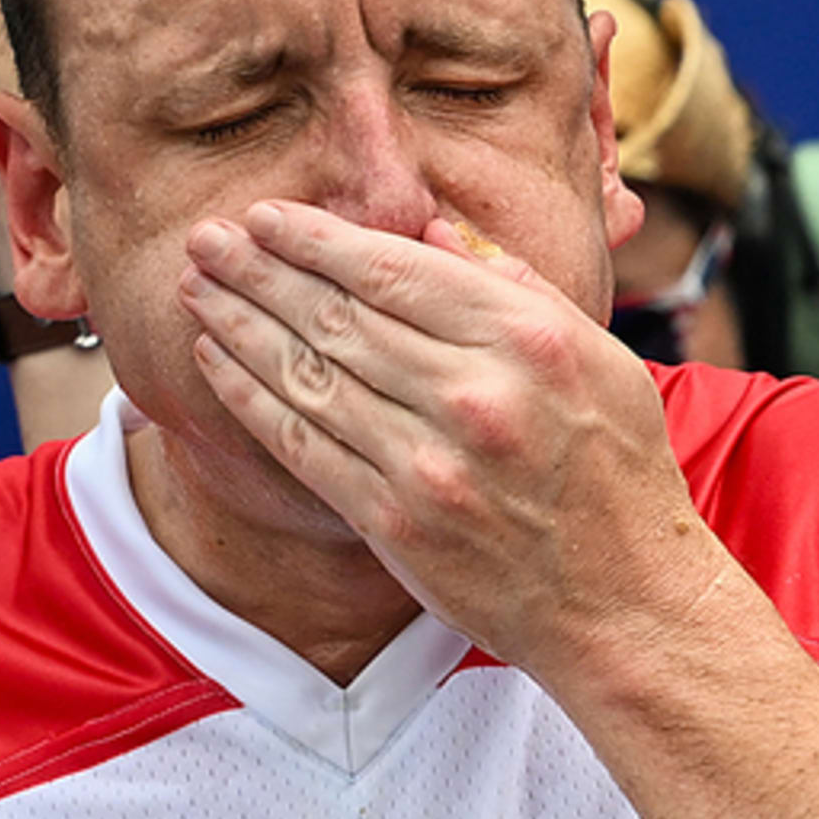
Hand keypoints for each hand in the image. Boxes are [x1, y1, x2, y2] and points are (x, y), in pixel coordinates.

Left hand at [180, 203, 732, 668]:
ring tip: (194, 288)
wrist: (624, 602)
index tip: (267, 216)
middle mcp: (473, 394)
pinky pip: (303, 444)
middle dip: (259, 270)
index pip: (395, 269)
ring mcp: (429, 462)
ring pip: (310, 374)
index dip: (317, 238)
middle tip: (205, 238)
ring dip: (240, 324)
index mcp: (526, 339)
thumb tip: (436, 231)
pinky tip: (216, 360)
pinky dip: (251, 397)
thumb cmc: (620, 475)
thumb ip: (516, 288)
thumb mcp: (602, 358)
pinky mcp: (395, 521)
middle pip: (339, 314)